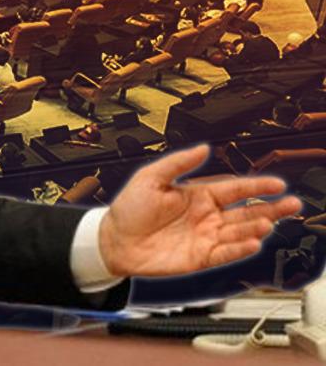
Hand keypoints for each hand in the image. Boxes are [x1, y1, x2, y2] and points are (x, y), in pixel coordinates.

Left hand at [98, 144, 302, 277]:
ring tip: (268, 222)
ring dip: (256, 227)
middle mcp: (206, 215)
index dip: (256, 185)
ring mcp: (205, 236)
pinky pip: (225, 253)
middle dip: (270, 207)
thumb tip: (203, 148)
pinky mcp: (200, 257)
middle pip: (246, 210)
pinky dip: (239, 248)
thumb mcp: (150, 177)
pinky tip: (252, 242)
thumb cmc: (128, 209)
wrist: (113, 240)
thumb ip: (178, 163)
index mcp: (198, 194)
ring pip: (240, 231)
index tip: (277, 183)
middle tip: (291, 204)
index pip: (234, 187)